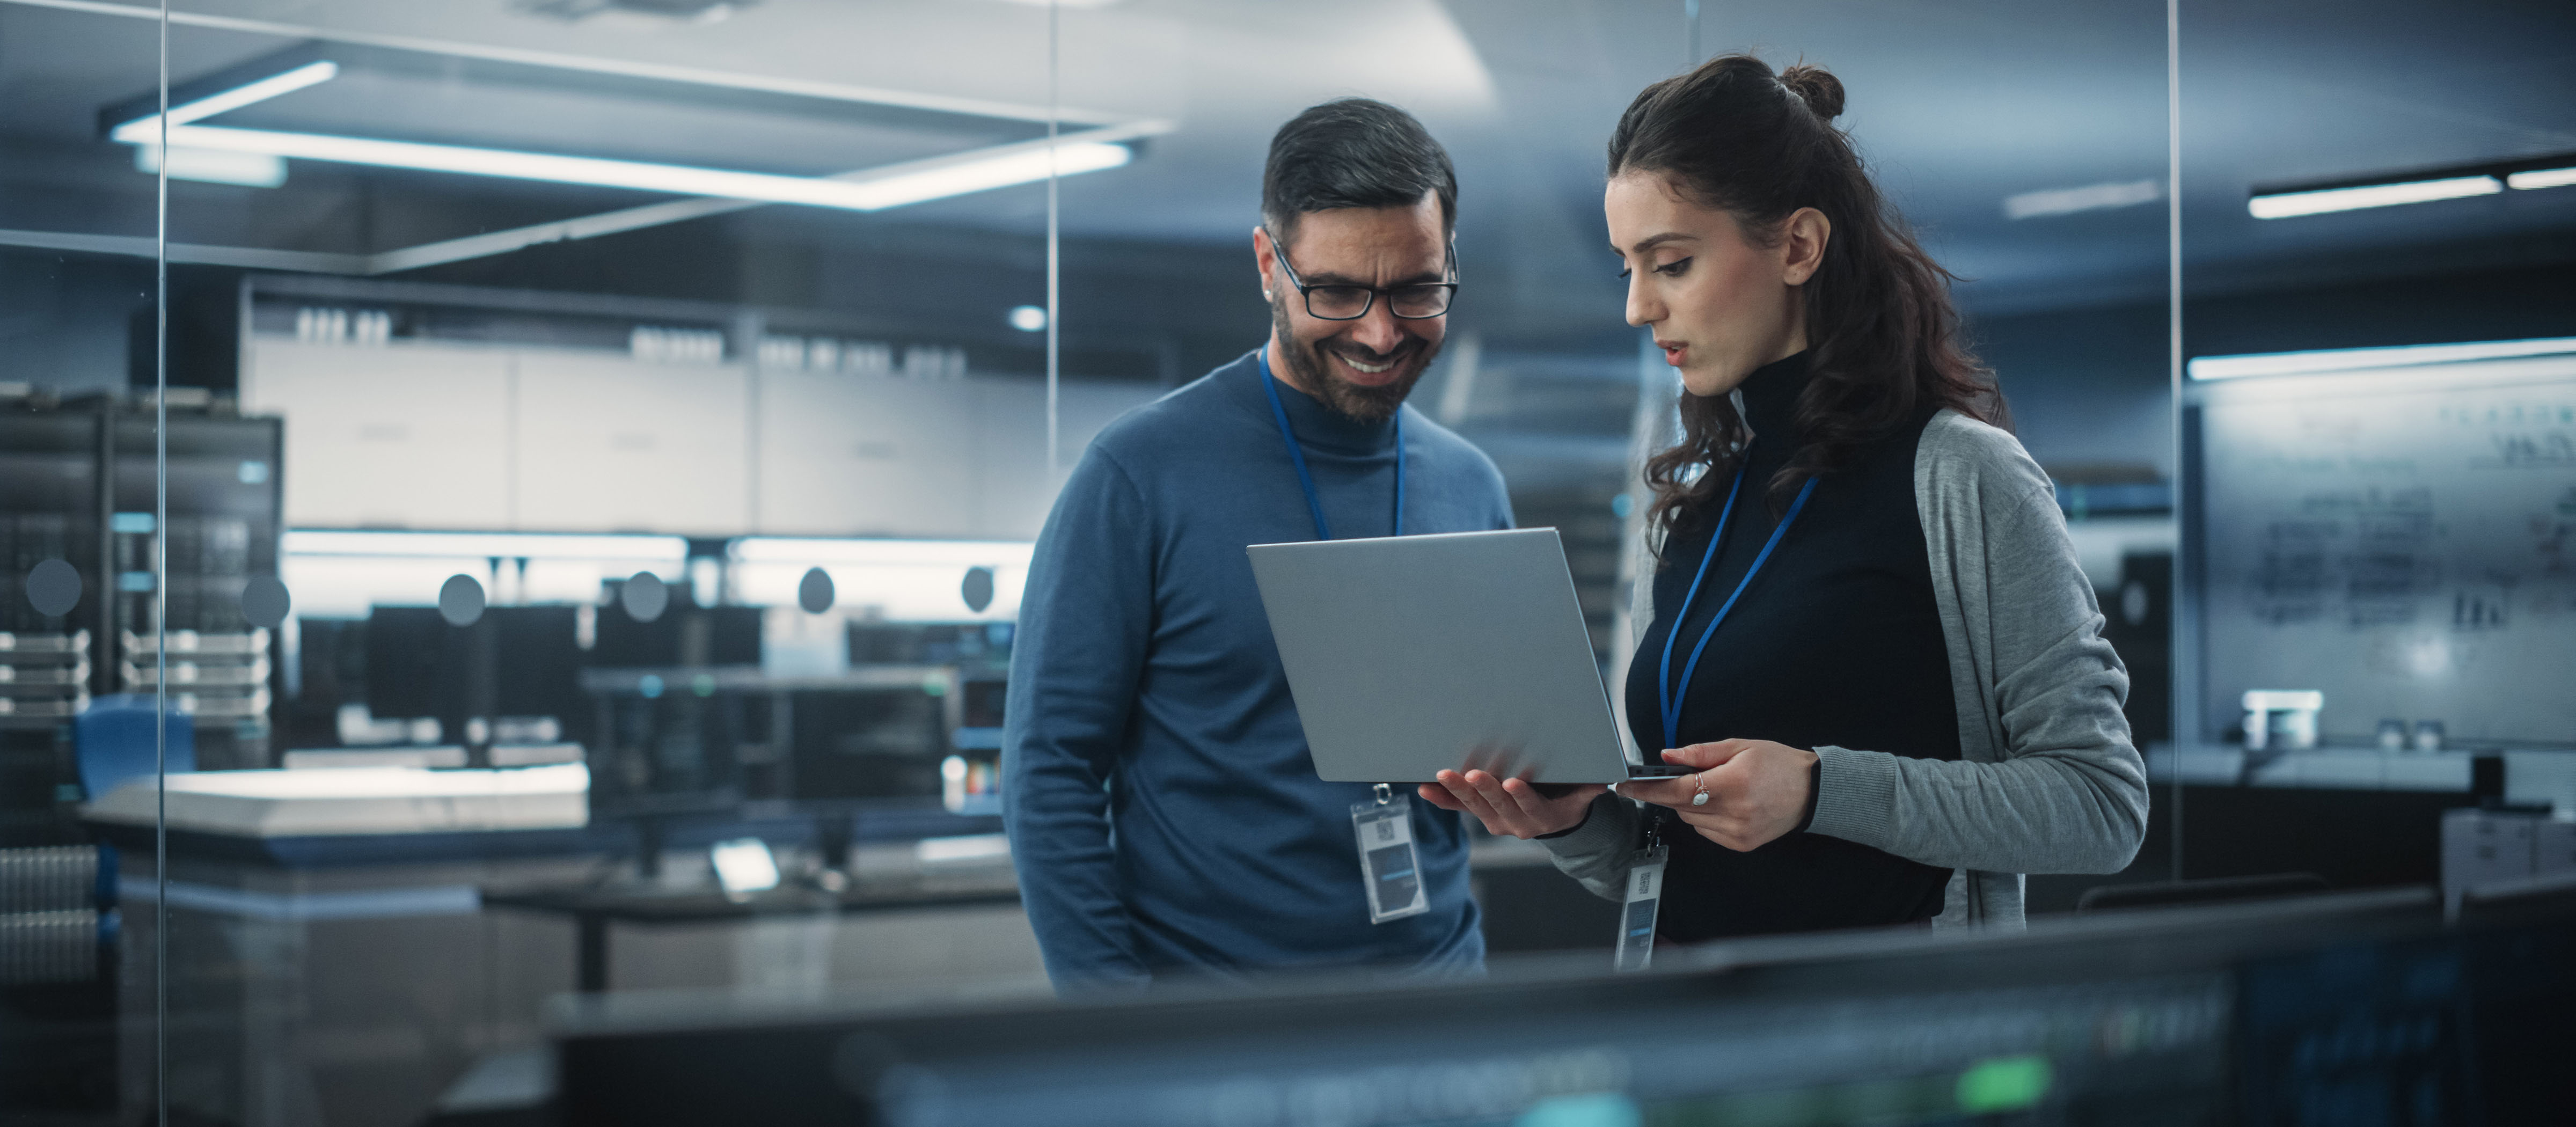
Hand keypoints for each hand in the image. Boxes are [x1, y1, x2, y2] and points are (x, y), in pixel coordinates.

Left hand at [1418, 770, 1605, 839]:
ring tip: (1443, 775)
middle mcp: (1516, 824)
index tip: (1514, 783)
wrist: (1553, 820)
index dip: (1522, 796)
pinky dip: (1442, 799)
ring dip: (1457, 791)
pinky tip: (1426, 789)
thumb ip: (1588, 789)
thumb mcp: (1580, 796)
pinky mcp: (1481, 815)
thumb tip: (1603, 781)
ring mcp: (1496, 821)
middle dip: (1484, 789)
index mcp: (1542, 818)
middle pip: (1498, 806)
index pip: (1532, 806)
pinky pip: (1459, 808)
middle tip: (1473, 773)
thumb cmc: (1565, 799)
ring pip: (1475, 807)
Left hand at [1617, 739, 1815, 851]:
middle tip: (1686, 776)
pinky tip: (1724, 804)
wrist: (1812, 791)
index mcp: (1733, 784)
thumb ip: (1700, 753)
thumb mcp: (1740, 746)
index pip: (1677, 790)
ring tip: (1716, 788)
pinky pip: (1705, 831)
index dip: (1648, 788)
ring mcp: (1738, 833)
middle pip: (1680, 806)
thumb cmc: (1778, 765)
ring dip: (1690, 804)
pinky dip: (1705, 817)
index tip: (1625, 785)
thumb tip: (1667, 756)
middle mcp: (1735, 813)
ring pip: (1690, 820)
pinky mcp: (1740, 844)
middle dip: (1673, 791)